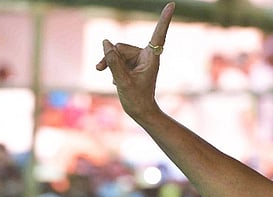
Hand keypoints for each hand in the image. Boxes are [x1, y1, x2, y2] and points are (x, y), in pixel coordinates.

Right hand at [96, 2, 174, 121]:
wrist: (140, 111)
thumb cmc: (136, 99)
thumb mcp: (121, 81)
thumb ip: (112, 61)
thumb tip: (105, 42)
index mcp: (151, 58)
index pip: (158, 35)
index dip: (164, 19)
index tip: (172, 4)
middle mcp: (146, 55)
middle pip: (122, 46)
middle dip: (111, 57)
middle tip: (100, 69)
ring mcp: (139, 59)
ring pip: (117, 51)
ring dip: (109, 63)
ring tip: (112, 79)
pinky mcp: (132, 62)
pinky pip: (116, 57)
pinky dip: (112, 66)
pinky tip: (115, 79)